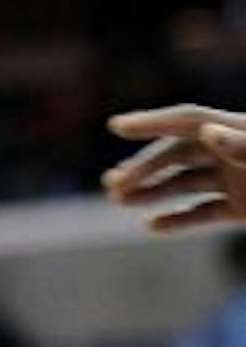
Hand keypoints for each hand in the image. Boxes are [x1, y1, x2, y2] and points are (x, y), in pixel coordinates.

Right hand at [105, 106, 245, 235]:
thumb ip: (241, 144)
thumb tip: (206, 130)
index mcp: (239, 129)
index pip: (188, 121)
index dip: (153, 123)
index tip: (117, 126)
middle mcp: (232, 152)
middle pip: (179, 155)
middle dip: (144, 167)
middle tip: (112, 182)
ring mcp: (236, 181)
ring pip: (185, 183)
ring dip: (151, 190)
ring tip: (119, 200)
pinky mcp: (242, 209)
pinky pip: (205, 213)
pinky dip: (179, 220)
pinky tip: (150, 226)